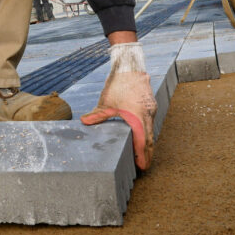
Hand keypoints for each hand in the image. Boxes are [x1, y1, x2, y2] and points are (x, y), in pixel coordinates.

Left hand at [80, 42, 156, 169]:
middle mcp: (147, 114)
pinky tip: (142, 136)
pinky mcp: (150, 104)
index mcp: (137, 117)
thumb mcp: (105, 102)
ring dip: (148, 143)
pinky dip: (148, 131)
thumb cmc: (117, 84)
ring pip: (151, 130)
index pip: (142, 142)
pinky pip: (151, 122)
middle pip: (149, 139)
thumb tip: (84, 122)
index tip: (142, 167)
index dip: (142, 156)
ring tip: (143, 155)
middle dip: (147, 154)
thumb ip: (97, 115)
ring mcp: (151, 109)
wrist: (129, 67)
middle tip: (144, 167)